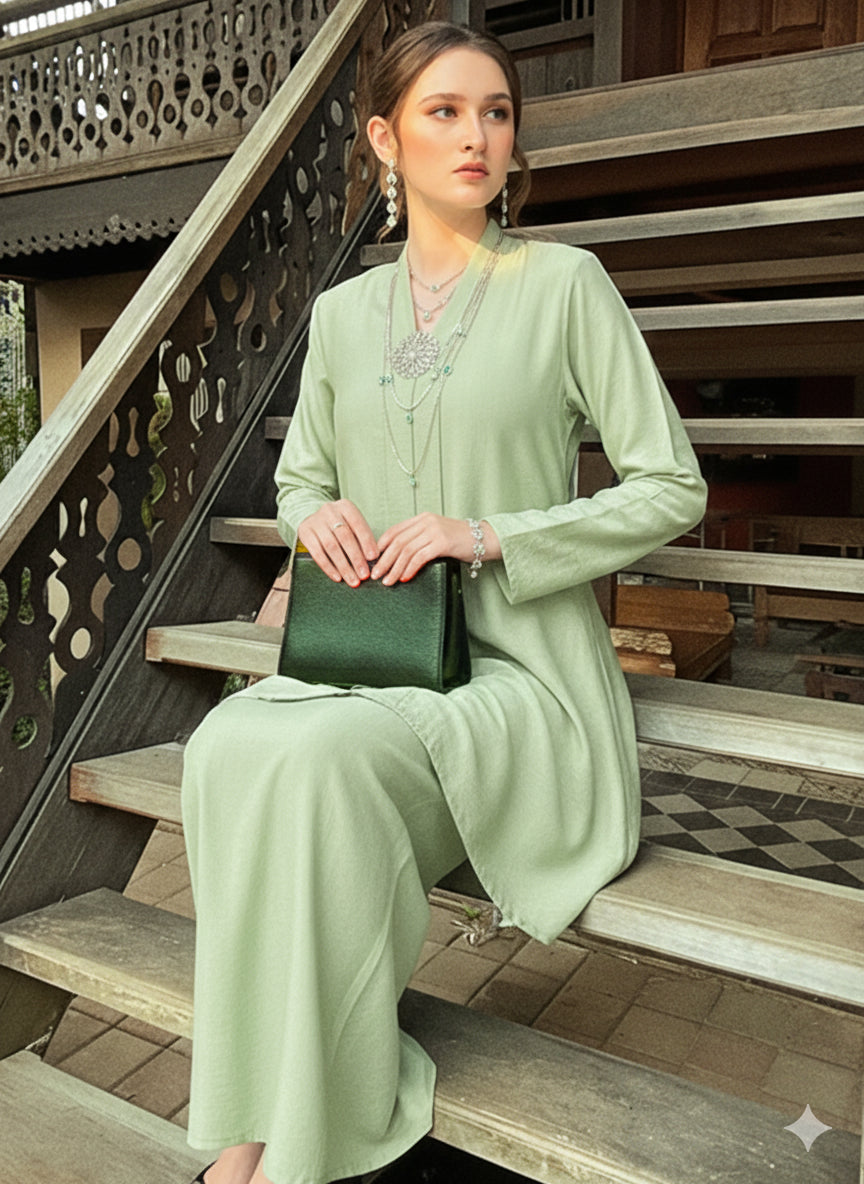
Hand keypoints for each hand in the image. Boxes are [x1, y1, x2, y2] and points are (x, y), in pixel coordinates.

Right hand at [297, 500, 378, 586]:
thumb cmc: (339, 524)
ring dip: (343, 566)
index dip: (366, 542)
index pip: (358, 525)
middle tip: (364, 575)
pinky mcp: (305, 532)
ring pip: (331, 546)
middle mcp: (330, 511)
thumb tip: (373, 560)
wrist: (311, 515)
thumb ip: (362, 539)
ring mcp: (315, 521)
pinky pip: (317, 553)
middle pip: (345, 537)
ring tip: (353, 580)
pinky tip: (337, 577)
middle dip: (356, 558)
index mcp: (345, 506)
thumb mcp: (351, 524)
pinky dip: (328, 567)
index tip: (373, 558)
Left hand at [373, 513, 500, 584]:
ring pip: (406, 550)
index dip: (380, 546)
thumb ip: (420, 540)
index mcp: (422, 519)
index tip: (373, 560)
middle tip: (375, 575)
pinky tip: (404, 577)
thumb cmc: (461, 541)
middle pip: (397, 542)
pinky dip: (410, 568)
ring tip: (387, 581)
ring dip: (394, 568)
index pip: (394, 531)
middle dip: (384, 560)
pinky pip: (420, 557)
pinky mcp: (443, 542)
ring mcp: (435, 531)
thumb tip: (399, 557)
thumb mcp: (437, 536)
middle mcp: (426, 522)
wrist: (485, 539)